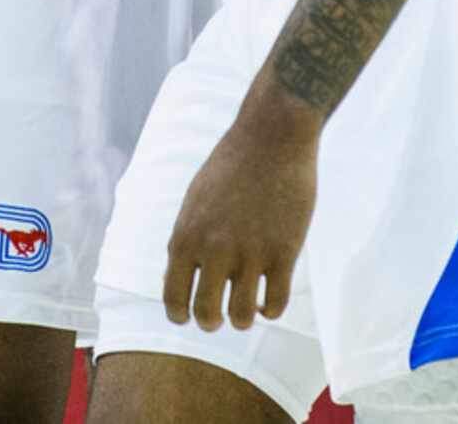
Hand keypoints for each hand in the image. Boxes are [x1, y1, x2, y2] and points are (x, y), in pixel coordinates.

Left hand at [163, 95, 320, 332]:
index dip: (180, 315)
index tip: (188, 316)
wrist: (272, 136)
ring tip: (246, 305)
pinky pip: (275, 305)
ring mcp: (251, 252)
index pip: (173, 298)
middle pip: (206, 316)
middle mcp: (215, 249)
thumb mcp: (195, 199)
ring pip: (241, 318)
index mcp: (187, 235)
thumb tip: (179, 280)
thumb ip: (186, 240)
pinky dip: (270, 309)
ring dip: (242, 319)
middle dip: (211, 322)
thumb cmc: (232, 165)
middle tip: (218, 315)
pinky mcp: (284, 252)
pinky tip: (267, 295)